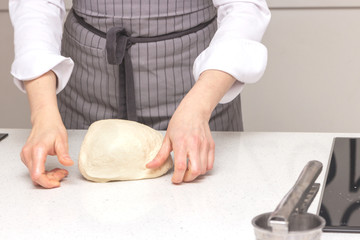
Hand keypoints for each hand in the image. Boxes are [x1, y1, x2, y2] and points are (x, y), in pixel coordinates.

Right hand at [21, 71, 72, 187]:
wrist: (45, 120)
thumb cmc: (52, 128)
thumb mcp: (62, 140)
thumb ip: (64, 153)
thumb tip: (68, 163)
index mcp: (37, 150)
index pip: (37, 174)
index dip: (47, 182)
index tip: (58, 182)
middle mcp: (28, 154)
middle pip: (36, 177)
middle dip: (51, 179)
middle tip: (63, 172)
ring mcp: (26, 156)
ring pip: (35, 175)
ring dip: (48, 176)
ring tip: (60, 169)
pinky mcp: (27, 157)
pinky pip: (34, 170)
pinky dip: (45, 172)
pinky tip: (53, 168)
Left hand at [146, 102, 214, 182]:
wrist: (194, 111)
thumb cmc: (179, 123)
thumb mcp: (167, 138)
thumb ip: (160, 155)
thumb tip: (150, 166)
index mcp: (181, 143)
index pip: (181, 166)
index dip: (177, 177)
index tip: (174, 180)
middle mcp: (194, 145)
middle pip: (195, 171)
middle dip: (187, 179)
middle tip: (181, 177)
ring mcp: (204, 145)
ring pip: (203, 169)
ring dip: (195, 174)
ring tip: (188, 171)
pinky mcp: (211, 146)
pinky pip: (210, 164)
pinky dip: (204, 169)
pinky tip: (196, 164)